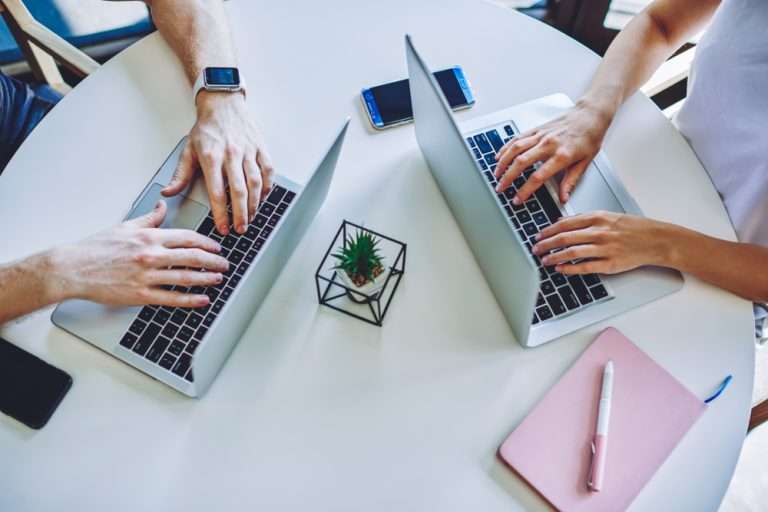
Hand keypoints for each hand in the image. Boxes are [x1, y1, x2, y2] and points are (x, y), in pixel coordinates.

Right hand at [50, 201, 228, 306]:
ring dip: (207, 279)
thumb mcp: (125, 226)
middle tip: (225, 264)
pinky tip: (202, 300)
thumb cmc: (96, 248)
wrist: (73, 268)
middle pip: (193, 257)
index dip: (207, 243)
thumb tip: (163, 205)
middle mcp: (151, 254)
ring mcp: (147, 275)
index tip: (217, 247)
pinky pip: (172, 298)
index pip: (188, 238)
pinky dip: (190, 299)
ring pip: (186, 277)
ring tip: (219, 279)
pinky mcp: (141, 294)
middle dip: (214, 261)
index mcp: (149, 236)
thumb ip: (149, 218)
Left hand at [162, 91, 273, 235]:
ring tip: (251, 218)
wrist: (223, 103)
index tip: (222, 228)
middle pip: (239, 191)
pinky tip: (263, 198)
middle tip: (240, 230)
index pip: (216, 192)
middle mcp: (231, 154)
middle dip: (240, 214)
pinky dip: (267, 187)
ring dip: (254, 204)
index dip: (220, 213)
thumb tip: (168, 193)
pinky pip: (268, 171)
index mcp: (211, 157)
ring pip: (256, 183)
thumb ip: (180, 174)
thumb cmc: (207, 128)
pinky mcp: (260, 148)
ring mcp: (248, 151)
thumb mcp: (188, 149)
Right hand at [494, 99, 611, 204]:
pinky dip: (506, 147)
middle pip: (521, 163)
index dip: (525, 190)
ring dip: (503, 162)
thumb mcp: (585, 162)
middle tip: (500, 188)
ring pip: (515, 149)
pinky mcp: (537, 129)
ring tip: (496, 174)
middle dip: (508, 178)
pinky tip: (499, 156)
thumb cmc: (590, 136)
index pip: (538, 177)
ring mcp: (541, 135)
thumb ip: (571, 181)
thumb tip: (563, 198)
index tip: (517, 199)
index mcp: (562, 156)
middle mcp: (549, 144)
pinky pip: (517, 138)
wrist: (590, 114)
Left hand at [531, 211, 672, 274]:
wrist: (656, 240)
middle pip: (564, 238)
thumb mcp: (608, 216)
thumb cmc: (633, 228)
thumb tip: (561, 222)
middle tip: (535, 249)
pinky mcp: (610, 264)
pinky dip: (570, 268)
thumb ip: (585, 219)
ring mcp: (604, 249)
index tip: (538, 236)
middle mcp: (599, 232)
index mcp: (598, 218)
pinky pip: (585, 267)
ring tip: (544, 260)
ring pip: (572, 253)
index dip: (548, 231)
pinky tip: (560, 269)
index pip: (565, 224)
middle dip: (546, 244)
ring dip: (554, 257)